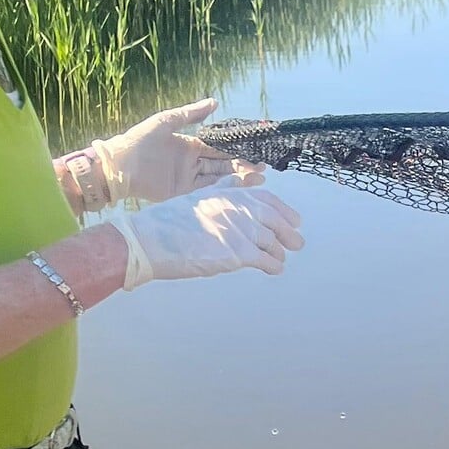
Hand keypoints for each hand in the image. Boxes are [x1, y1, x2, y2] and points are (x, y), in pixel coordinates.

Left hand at [94, 98, 263, 204]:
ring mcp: (188, 178)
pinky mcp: (182, 193)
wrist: (118, 167)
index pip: (218, 146)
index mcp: (189, 145)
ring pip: (219, 177)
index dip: (236, 147)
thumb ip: (191, 114)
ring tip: (259, 177)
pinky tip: (239, 187)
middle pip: (222, 163)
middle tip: (263, 165)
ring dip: (238, 177)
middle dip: (243, 164)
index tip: (254, 148)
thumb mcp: (166, 121)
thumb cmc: (139, 140)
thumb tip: (215, 102)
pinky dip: (223, 188)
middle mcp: (192, 162)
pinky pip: (206, 190)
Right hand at [103, 180, 304, 289]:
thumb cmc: (168, 221)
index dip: (285, 211)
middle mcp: (239, 209)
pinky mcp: (236, 253)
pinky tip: (275, 269)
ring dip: (279, 252)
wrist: (150, 241)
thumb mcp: (197, 196)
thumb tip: (238, 180)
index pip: (267, 199)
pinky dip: (273, 265)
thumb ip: (221, 188)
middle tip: (298, 243)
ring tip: (281, 259)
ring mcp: (239, 231)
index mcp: (230, 194)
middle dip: (289, 233)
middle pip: (275, 221)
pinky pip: (264, 260)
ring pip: (271, 242)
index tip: (295, 221)